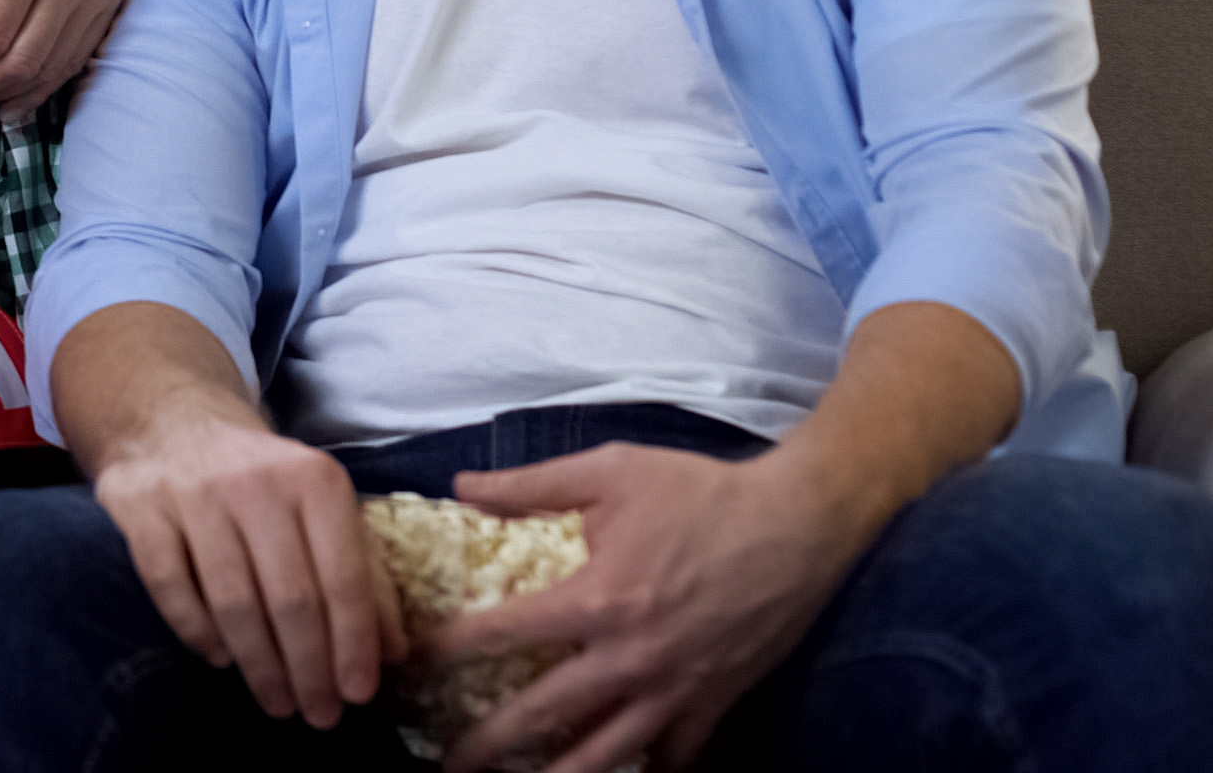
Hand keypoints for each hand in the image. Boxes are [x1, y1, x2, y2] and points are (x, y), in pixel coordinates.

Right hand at [91, 400, 404, 727]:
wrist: (176, 423)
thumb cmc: (265, 482)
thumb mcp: (324, 510)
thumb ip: (364, 574)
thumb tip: (391, 652)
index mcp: (315, 479)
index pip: (342, 576)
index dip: (353, 643)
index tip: (358, 694)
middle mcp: (257, 481)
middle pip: (290, 598)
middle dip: (309, 668)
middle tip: (319, 715)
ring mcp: (194, 492)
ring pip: (233, 601)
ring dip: (259, 665)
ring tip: (277, 702)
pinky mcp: (143, 507)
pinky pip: (170, 586)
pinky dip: (197, 631)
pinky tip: (220, 658)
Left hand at [431, 445, 867, 772]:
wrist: (798, 523)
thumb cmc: (702, 492)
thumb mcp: (611, 470)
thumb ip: (531, 484)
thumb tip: (461, 485)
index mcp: (598, 600)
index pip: (503, 636)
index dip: (449, 653)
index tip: (413, 667)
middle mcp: (631, 658)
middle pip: (542, 716)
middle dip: (487, 744)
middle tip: (448, 762)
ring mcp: (674, 690)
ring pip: (603, 755)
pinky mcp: (713, 704)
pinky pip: (669, 758)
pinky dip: (640, 771)